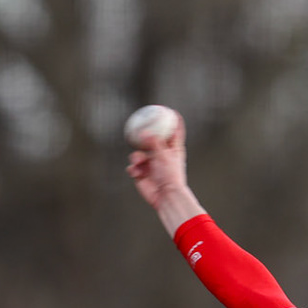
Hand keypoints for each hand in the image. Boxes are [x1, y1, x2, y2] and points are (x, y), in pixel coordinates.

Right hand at [126, 114, 205, 234]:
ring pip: (138, 154)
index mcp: (173, 150)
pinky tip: (135, 172)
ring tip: (137, 161)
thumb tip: (143, 132)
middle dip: (145, 136)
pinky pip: (133, 167)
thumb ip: (154, 142)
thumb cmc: (170, 176)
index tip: (171, 111)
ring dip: (136, 157)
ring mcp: (151, 165)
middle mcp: (162, 156)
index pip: (174, 133)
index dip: (173, 122)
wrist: (166, 197)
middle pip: (153, 141)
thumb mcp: (164, 155)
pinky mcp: (141, 175)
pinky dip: (133, 169)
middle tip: (138, 128)